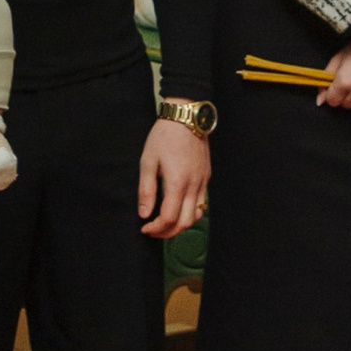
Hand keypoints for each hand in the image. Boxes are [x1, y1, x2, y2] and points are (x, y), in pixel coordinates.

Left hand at [137, 115, 210, 238]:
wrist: (186, 117)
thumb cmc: (164, 137)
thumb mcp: (148, 161)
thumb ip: (146, 190)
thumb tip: (144, 214)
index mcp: (177, 183)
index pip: (169, 218)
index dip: (156, 229)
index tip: (145, 228)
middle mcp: (193, 186)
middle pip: (185, 223)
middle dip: (168, 232)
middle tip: (154, 231)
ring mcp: (202, 182)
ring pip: (197, 216)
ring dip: (181, 225)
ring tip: (166, 223)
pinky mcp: (206, 177)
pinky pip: (202, 204)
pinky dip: (190, 213)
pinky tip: (178, 208)